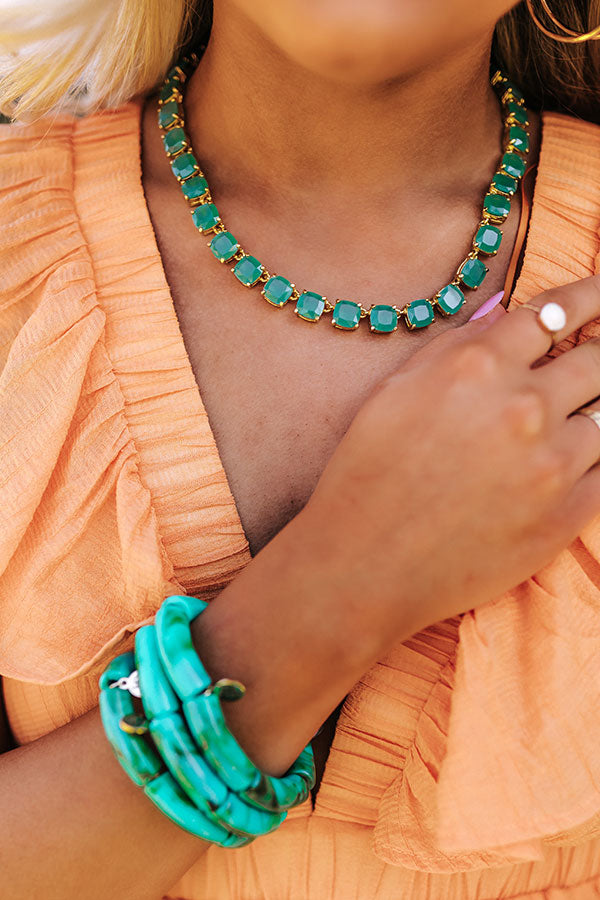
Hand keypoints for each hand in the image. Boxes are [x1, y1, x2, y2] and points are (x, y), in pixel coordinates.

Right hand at [300, 276, 599, 638]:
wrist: (366, 564)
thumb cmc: (367, 475)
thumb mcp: (395, 392)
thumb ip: (455, 346)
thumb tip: (503, 317)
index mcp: (477, 366)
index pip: (555, 310)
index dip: (591, 295)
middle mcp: (524, 405)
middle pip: (598, 358)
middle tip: (598, 353)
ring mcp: (553, 462)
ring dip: (592, 410)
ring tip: (567, 421)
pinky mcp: (567, 513)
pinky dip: (593, 459)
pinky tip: (570, 460)